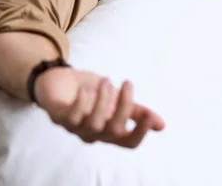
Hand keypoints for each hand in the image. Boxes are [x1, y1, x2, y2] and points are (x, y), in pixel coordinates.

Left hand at [34, 67, 164, 148]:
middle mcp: (94, 133)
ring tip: (105, 81)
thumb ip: (136, 112)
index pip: (129, 142)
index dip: (140, 133)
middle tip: (127, 83)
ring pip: (94, 123)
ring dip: (103, 100)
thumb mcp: (117, 99)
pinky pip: (72, 116)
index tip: (148, 115)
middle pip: (114, 130)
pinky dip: (81, 103)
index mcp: (110, 131)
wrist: (60, 79)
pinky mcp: (60, 117)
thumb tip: (162, 125)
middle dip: (123, 106)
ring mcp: (76, 128)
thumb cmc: (91, 92)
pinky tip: (86, 90)